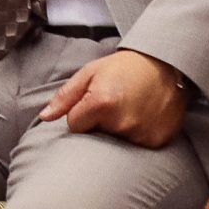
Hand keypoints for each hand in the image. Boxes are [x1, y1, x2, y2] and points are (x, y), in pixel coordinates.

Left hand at [38, 49, 190, 148]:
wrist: (164, 63)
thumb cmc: (124, 67)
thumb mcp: (89, 73)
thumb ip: (65, 97)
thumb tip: (44, 117)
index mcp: (101, 103)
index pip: (75, 126)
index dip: (82, 114)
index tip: (95, 102)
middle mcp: (122, 122)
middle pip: (96, 136)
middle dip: (100, 124)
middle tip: (116, 103)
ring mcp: (141, 133)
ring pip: (116, 143)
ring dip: (119, 130)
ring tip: (131, 108)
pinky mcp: (157, 140)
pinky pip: (137, 146)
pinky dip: (138, 135)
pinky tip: (144, 117)